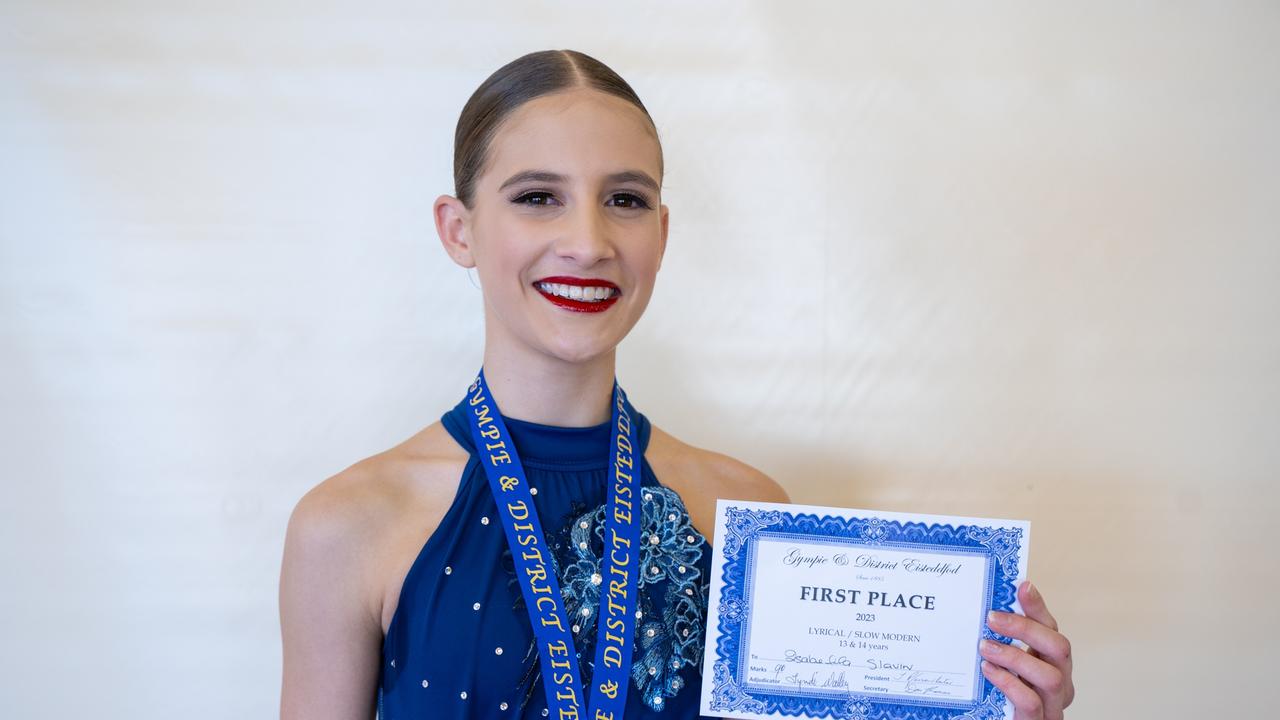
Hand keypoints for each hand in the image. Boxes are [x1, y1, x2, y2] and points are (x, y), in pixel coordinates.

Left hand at [979, 580, 1074, 718]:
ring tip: (985, 647)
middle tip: (992, 618)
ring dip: (1015, 657)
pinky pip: (1031, 702)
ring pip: (1051, 677)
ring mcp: (1051, 706)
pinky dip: (1009, 683)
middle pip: (1060, 648)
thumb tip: (987, 608)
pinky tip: (988, 670)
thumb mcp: (1003, 664)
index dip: (1038, 607)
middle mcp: (1059, 684)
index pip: (1051, 629)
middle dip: (1027, 628)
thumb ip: (1002, 641)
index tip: (1021, 586)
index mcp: (1052, 665)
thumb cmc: (1000, 698)